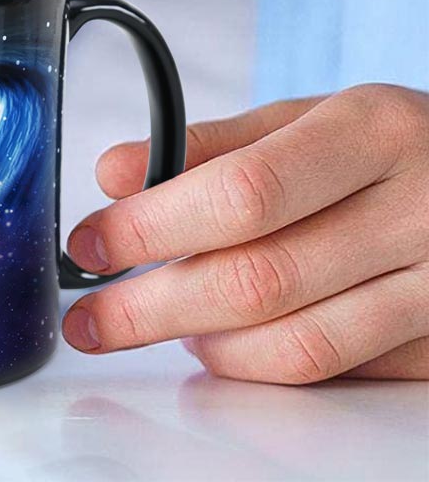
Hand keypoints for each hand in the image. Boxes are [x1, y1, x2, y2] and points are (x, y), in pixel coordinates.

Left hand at [61, 86, 428, 382]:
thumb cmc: (387, 144)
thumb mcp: (310, 116)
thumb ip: (210, 144)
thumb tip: (114, 173)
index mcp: (373, 132)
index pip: (244, 192)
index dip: (154, 224)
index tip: (90, 241)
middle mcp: (418, 212)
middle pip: (262, 278)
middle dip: (155, 305)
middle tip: (91, 316)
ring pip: (301, 343)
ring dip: (207, 343)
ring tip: (154, 324)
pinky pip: (338, 370)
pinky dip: (263, 363)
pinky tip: (222, 342)